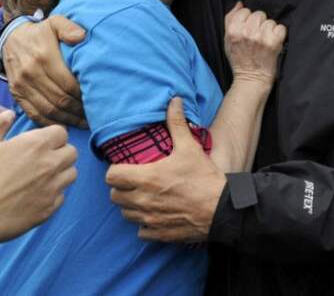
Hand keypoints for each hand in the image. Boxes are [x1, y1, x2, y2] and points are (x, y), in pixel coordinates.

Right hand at [0, 110, 78, 248]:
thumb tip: (9, 114)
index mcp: (36, 145)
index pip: (62, 133)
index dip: (52, 136)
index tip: (40, 142)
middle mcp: (50, 165)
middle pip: (72, 153)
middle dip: (61, 152)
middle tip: (44, 158)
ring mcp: (51, 188)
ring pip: (71, 174)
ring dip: (61, 172)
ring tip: (43, 175)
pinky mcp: (48, 209)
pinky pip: (61, 197)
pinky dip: (53, 194)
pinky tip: (37, 195)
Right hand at [4, 15, 87, 127]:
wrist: (11, 38)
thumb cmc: (40, 32)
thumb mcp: (55, 22)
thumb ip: (69, 28)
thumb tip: (81, 36)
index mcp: (44, 57)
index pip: (68, 84)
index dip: (82, 95)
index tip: (95, 99)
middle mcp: (31, 73)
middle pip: (59, 99)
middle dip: (78, 110)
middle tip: (94, 115)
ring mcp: (22, 85)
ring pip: (48, 110)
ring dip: (68, 119)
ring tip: (83, 122)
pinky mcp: (16, 94)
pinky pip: (34, 114)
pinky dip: (50, 123)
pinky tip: (64, 125)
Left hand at [106, 98, 225, 242]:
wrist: (222, 209)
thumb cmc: (204, 177)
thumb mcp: (189, 147)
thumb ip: (177, 123)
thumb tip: (174, 101)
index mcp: (146, 178)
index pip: (111, 176)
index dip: (116, 170)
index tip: (126, 168)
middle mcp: (143, 200)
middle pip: (114, 197)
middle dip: (121, 188)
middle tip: (134, 182)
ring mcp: (149, 219)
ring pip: (125, 214)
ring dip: (131, 206)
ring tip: (144, 197)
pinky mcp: (159, 233)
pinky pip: (140, 231)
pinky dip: (144, 224)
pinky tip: (155, 214)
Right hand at [223, 2, 286, 84]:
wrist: (251, 79)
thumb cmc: (239, 59)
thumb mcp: (227, 39)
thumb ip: (230, 19)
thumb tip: (240, 4)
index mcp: (233, 30)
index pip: (245, 11)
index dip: (247, 19)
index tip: (248, 29)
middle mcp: (247, 32)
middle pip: (259, 14)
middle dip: (259, 23)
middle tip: (257, 36)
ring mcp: (261, 37)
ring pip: (270, 21)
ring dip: (269, 30)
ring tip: (264, 41)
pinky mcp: (273, 43)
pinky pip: (280, 28)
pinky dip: (279, 35)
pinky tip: (273, 43)